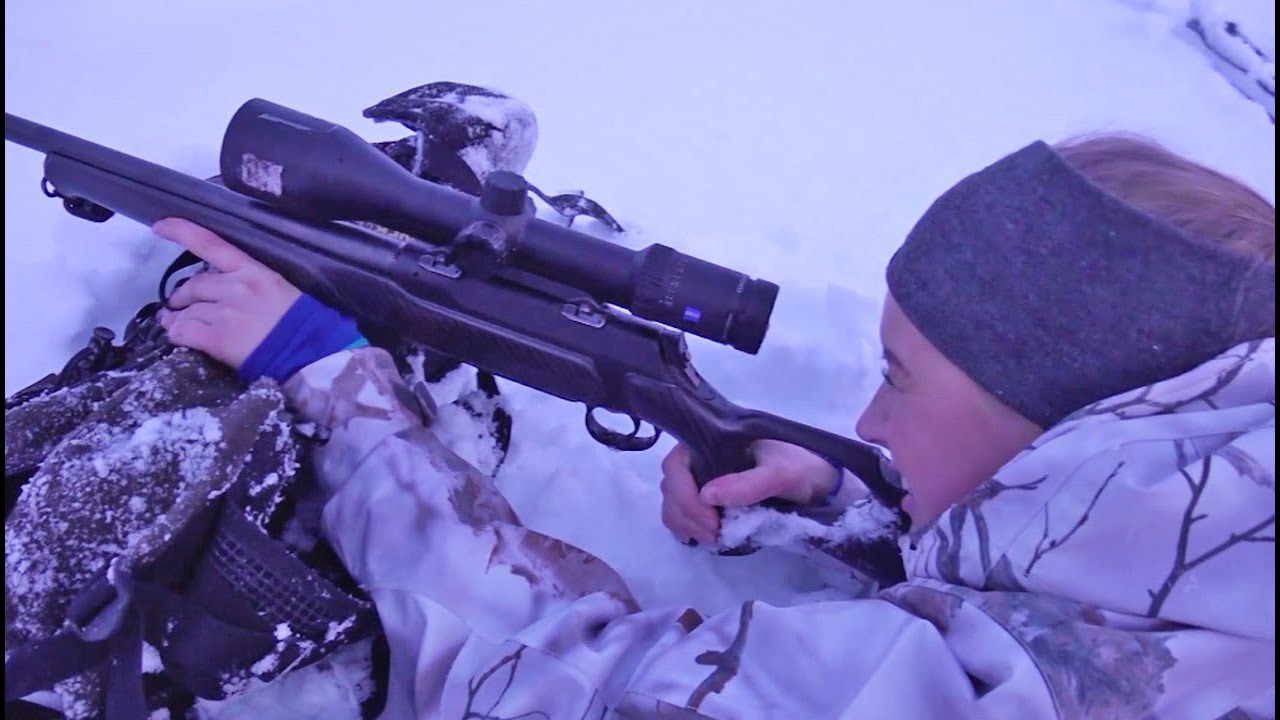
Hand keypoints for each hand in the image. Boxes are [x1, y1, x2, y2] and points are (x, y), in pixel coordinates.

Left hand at [152, 218, 300, 368]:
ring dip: (177, 318)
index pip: (211, 244)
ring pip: (186, 311)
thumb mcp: (282, 290)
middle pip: (193, 285)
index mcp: (254, 271)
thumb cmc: (305, 324)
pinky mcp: (217, 339)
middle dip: (182, 296)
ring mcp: (225, 313)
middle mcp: (235, 288)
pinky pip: (184, 332)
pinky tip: (178, 337)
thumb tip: (230, 286)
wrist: (310, 356)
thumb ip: (254, 284)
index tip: (160, 227)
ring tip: (175, 324)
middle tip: (178, 304)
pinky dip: (176, 334)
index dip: (182, 232)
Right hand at [659, 439, 842, 544]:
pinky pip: (682, 512)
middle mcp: (699, 455)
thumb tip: (707, 495)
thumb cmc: (799, 468)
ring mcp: (700, 476)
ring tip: (713, 539)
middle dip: (686, 514)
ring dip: (685, 524)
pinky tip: (704, 537)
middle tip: (714, 535)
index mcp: (711, 438)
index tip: (711, 519)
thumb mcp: (781, 474)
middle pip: (671, 486)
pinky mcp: (706, 496)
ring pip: (672, 501)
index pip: (676, 465)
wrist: (815, 480)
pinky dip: (687, 527)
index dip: (685, 495)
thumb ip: (749, 484)